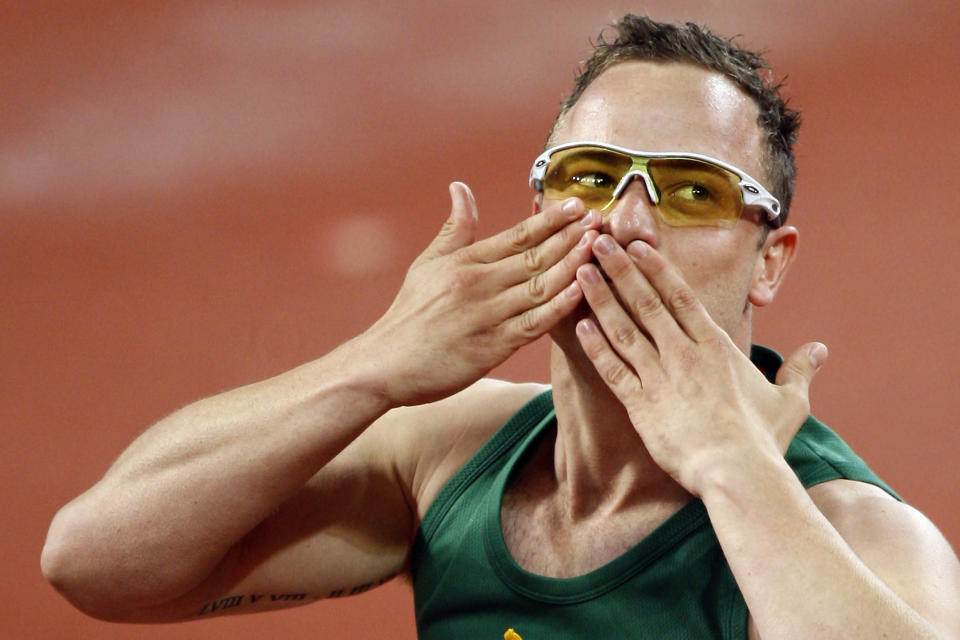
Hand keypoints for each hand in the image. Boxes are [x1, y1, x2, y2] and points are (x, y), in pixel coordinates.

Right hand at [362, 182, 600, 405]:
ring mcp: (486, 316)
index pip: (517, 235)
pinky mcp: (491, 347)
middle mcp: (478, 284)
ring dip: (572, 266)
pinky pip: (534, 324)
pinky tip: (581, 291)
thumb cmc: (409, 314)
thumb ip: (454, 228)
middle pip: (534, 257)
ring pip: (539, 287)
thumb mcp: (427, 264)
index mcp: (465, 262)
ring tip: (598, 248)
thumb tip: (461, 186)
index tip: (578, 205)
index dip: (550, 220)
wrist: (385, 364)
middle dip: (570, 237)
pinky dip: (558, 306)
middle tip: (601, 220)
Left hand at [573, 235, 826, 494]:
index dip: (657, 269)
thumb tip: (821, 350)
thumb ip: (800, 370)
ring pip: (623, 330)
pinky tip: (578, 326)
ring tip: (581, 274)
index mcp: (715, 347)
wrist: (737, 473)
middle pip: (646, 303)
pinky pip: (612, 370)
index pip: (681, 296)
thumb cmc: (762, 440)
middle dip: (620, 270)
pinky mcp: (641, 406)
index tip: (637, 246)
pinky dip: (595, 348)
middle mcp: (683, 354)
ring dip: (601, 300)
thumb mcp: (788, 401)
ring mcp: (660, 378)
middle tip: (597, 244)